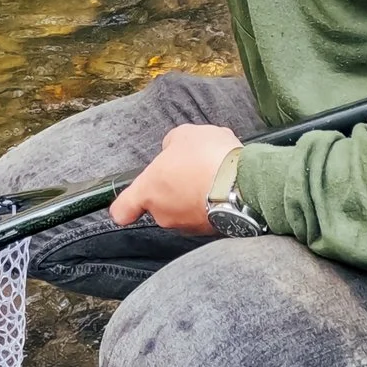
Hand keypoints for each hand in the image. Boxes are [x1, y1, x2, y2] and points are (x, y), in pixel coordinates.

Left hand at [109, 123, 242, 234]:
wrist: (244, 183)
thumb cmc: (207, 157)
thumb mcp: (183, 135)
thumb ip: (171, 144)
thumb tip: (172, 151)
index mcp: (149, 191)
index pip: (122, 211)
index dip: (125, 207)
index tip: (131, 202)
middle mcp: (164, 214)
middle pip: (160, 205)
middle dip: (173, 189)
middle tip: (190, 169)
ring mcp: (188, 226)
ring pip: (185, 210)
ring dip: (195, 196)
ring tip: (213, 175)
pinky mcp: (211, 232)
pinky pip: (207, 215)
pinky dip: (213, 204)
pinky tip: (226, 186)